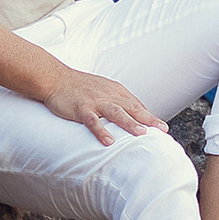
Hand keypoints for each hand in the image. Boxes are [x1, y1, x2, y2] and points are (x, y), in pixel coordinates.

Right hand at [44, 69, 166, 143]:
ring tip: (142, 134)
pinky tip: (108, 142)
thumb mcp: (104, 89)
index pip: (137, 105)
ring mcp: (95, 101)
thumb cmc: (80, 86)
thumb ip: (118, 101)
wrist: (55, 77)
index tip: (163, 128)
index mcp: (116, 91)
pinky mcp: (81, 108)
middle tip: (162, 130)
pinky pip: (92, 121)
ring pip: (116, 113)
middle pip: (132, 108)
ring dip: (130, 123)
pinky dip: (101, 131)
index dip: (150, 117)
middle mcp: (109, 95)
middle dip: (149, 119)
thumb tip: (134, 115)